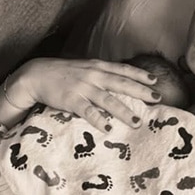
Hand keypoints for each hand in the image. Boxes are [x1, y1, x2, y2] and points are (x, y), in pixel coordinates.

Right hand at [7, 57, 160, 130]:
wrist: (36, 74)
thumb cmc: (63, 73)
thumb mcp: (84, 68)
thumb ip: (100, 73)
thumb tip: (118, 81)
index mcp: (97, 66)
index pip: (123, 70)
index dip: (140, 75)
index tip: (155, 81)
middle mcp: (93, 75)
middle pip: (122, 84)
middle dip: (141, 91)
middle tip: (157, 99)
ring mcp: (83, 87)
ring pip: (108, 100)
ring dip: (124, 111)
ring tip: (137, 122)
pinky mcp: (71, 100)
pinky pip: (88, 111)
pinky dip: (98, 120)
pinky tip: (108, 128)